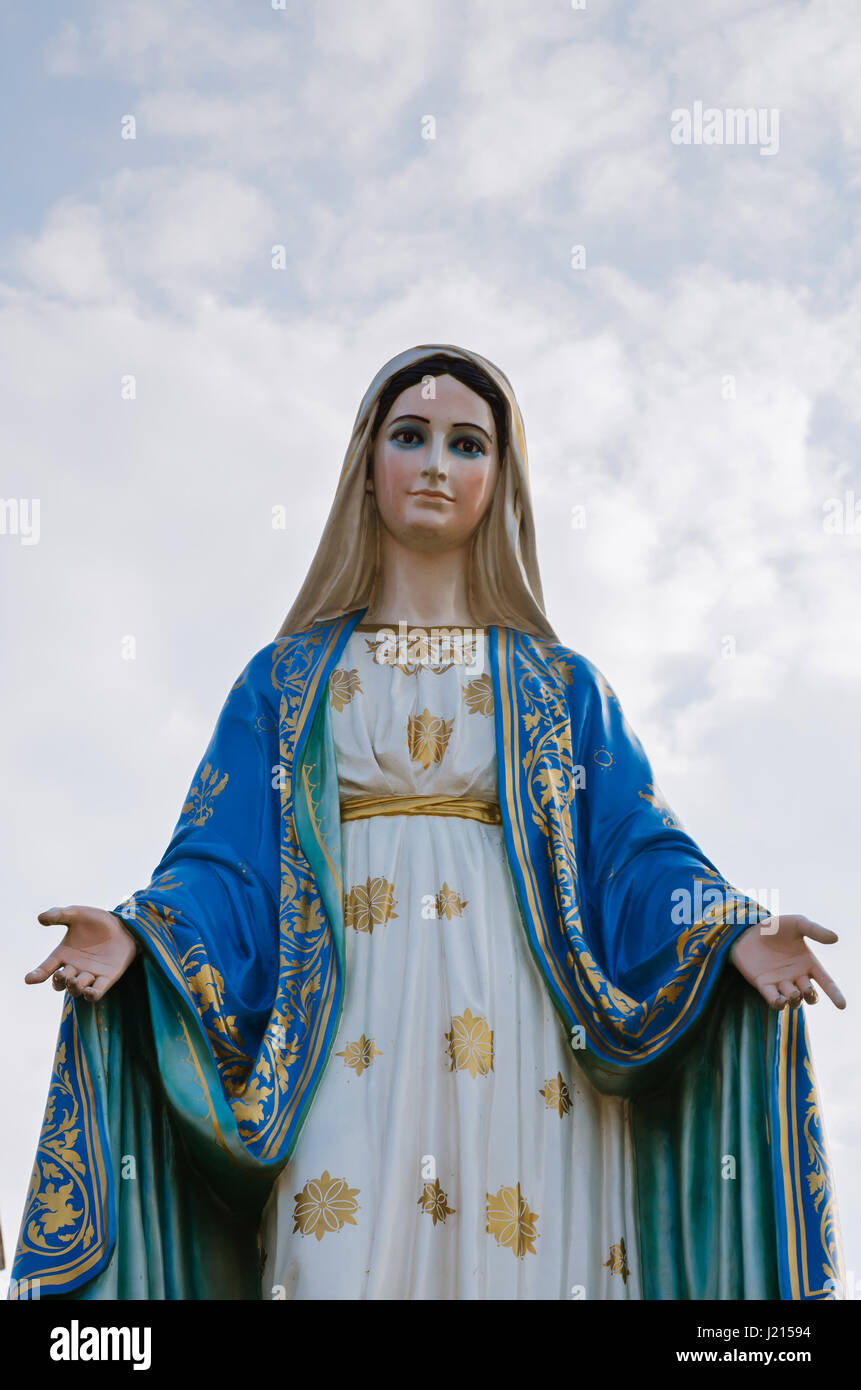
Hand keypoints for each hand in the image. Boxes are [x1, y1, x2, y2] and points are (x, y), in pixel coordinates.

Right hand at [25, 905, 139, 1002]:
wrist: (124, 925)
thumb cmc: (97, 921)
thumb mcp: (77, 914)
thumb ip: (59, 915)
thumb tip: (40, 918)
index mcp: (64, 954)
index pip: (46, 968)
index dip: (37, 975)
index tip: (29, 979)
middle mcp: (74, 968)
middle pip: (60, 983)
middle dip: (58, 981)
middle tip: (61, 974)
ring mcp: (90, 975)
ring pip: (76, 990)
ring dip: (73, 988)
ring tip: (75, 980)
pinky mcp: (107, 979)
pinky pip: (96, 994)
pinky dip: (92, 995)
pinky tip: (89, 992)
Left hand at [730, 914, 845, 1010]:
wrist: (747, 929)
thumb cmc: (776, 927)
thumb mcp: (797, 924)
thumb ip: (815, 930)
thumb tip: (835, 938)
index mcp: (808, 963)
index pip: (826, 982)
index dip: (835, 994)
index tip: (842, 1005)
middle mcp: (797, 976)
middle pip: (810, 995)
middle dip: (811, 996)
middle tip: (807, 990)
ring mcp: (780, 982)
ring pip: (794, 1000)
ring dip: (796, 1000)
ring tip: (793, 994)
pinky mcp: (764, 985)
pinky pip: (773, 1000)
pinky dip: (778, 1004)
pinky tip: (780, 1000)